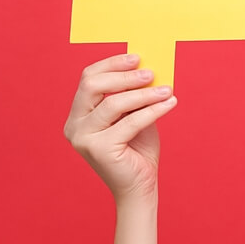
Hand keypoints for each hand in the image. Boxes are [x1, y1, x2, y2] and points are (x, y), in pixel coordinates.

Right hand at [64, 53, 177, 204]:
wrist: (140, 185)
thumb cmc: (137, 148)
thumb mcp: (133, 113)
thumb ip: (133, 93)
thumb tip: (146, 66)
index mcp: (78, 114)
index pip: (88, 79)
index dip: (111, 64)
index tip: (137, 58)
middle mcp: (74, 125)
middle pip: (93, 86)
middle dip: (124, 76)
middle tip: (151, 73)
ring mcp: (83, 138)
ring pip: (113, 103)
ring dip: (144, 93)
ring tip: (166, 90)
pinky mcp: (99, 149)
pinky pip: (130, 122)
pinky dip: (153, 110)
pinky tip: (170, 104)